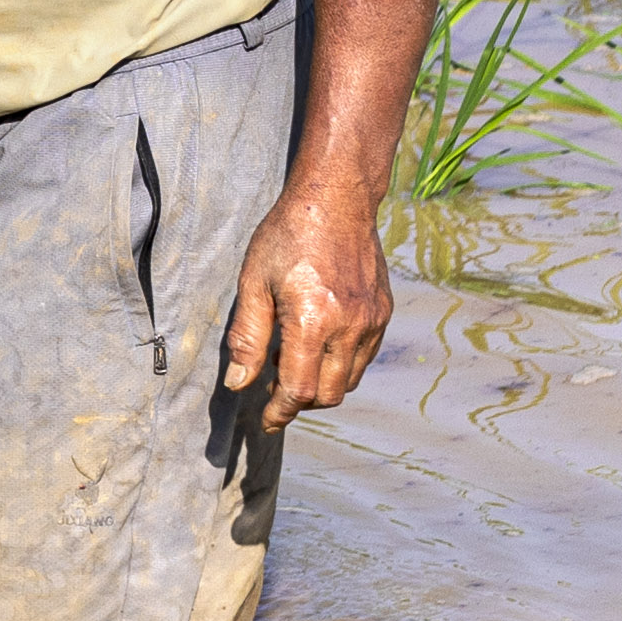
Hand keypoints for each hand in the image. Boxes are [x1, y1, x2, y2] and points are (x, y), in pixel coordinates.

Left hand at [220, 188, 391, 428]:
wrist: (337, 199)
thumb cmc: (288, 235)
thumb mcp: (254, 282)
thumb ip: (247, 337)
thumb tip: (239, 383)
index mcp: (313, 320)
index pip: (300, 390)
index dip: (280, 412)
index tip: (266, 421)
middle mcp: (349, 326)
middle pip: (329, 394)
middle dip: (300, 402)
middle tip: (274, 387)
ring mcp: (372, 321)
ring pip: (349, 380)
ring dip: (321, 384)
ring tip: (292, 357)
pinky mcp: (383, 313)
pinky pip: (364, 358)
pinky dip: (340, 365)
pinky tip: (318, 342)